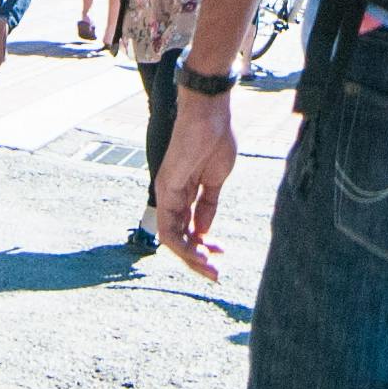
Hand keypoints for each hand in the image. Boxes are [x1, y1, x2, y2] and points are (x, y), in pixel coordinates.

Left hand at [151, 85, 241, 277]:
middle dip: (197, 258)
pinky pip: (169, 227)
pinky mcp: (166, 190)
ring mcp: (167, 193)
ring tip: (211, 268)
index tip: (221, 253)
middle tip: (216, 274)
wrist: (211, 114)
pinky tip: (201, 251)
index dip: (203, 244)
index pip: (188, 228)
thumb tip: (203, 231)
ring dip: (191, 257)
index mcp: (185, 192)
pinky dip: (184, 244)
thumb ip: (207, 206)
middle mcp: (172, 195)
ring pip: (172, 238)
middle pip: (179, 237)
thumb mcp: (216, 180)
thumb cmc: (217, 138)